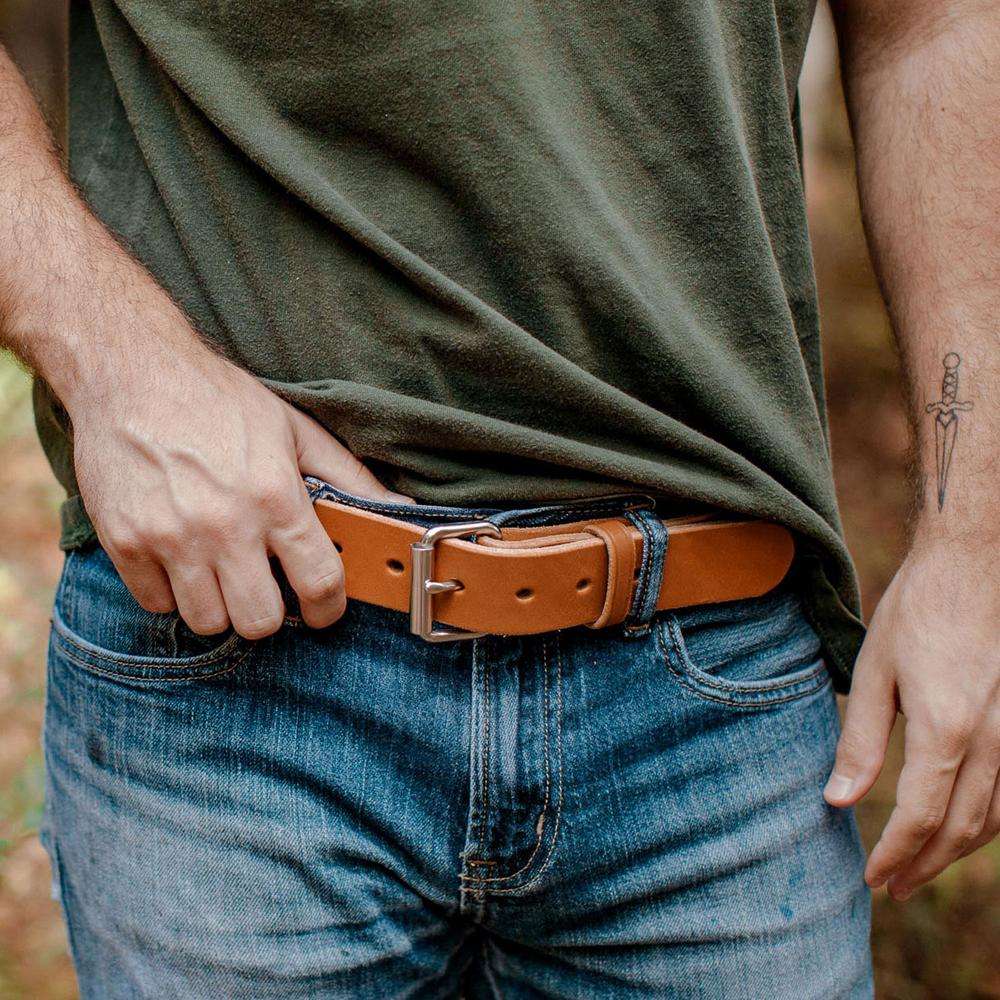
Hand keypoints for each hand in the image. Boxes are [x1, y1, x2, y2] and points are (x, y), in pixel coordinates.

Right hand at [61, 281, 408, 638]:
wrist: (129, 370)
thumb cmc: (219, 399)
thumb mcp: (295, 430)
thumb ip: (349, 478)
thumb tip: (400, 510)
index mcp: (276, 496)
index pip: (320, 583)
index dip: (330, 607)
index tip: (324, 608)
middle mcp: (225, 524)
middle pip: (261, 621)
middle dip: (271, 612)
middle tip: (267, 587)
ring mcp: (170, 537)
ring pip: (208, 621)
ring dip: (220, 605)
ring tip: (221, 569)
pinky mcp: (124, 542)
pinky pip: (157, 605)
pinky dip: (172, 593)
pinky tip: (180, 559)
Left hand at [823, 541, 999, 899]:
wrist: (972, 567)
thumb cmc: (917, 613)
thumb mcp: (874, 673)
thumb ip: (859, 742)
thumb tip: (837, 800)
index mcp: (947, 728)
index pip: (920, 816)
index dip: (895, 854)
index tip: (871, 878)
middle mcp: (993, 740)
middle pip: (961, 828)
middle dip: (924, 864)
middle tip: (890, 887)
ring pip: (994, 818)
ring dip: (955, 851)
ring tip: (918, 867)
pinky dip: (984, 823)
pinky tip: (959, 829)